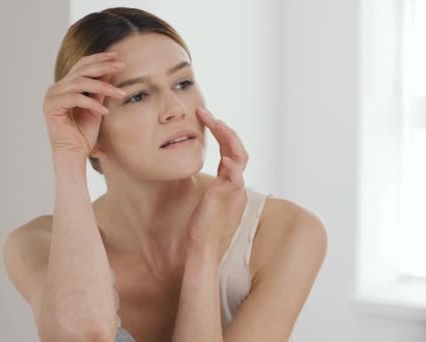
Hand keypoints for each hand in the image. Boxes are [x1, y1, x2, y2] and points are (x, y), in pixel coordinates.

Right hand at [42, 51, 126, 158]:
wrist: (73, 154)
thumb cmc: (83, 135)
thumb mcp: (96, 107)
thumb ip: (100, 90)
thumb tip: (109, 70)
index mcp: (64, 87)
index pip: (81, 65)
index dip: (99, 58)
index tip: (117, 57)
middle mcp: (56, 89)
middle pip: (81, 70)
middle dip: (103, 66)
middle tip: (121, 66)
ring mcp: (52, 96)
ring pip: (80, 83)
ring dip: (103, 87)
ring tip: (120, 94)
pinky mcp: (52, 106)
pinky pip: (76, 98)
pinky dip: (92, 104)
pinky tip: (105, 112)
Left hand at [186, 107, 249, 253]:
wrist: (200, 240)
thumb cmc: (199, 218)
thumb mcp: (201, 190)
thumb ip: (203, 176)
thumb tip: (189, 160)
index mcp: (227, 177)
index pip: (228, 146)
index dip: (219, 130)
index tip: (203, 114)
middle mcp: (232, 180)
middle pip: (236, 147)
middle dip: (223, 128)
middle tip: (204, 112)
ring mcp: (231, 188)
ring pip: (240, 157)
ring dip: (229, 139)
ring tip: (218, 124)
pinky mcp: (226, 197)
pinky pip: (235, 180)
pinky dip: (233, 169)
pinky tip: (227, 159)